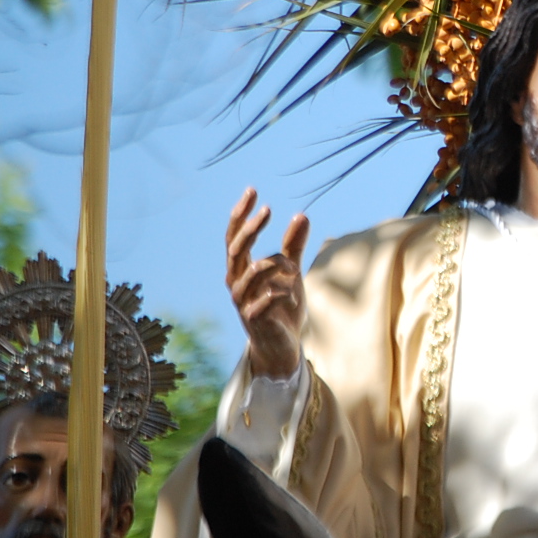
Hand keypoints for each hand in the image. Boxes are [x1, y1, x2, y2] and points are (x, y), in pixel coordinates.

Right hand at [226, 187, 309, 378]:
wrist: (283, 346)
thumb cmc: (282, 307)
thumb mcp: (291, 272)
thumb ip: (294, 246)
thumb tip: (302, 215)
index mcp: (241, 269)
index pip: (235, 237)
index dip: (240, 214)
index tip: (252, 191)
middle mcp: (236, 282)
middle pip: (236, 249)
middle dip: (250, 227)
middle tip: (267, 209)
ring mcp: (242, 301)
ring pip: (254, 270)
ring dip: (278, 264)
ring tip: (294, 269)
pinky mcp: (253, 319)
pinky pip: (265, 298)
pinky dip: (282, 292)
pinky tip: (290, 296)